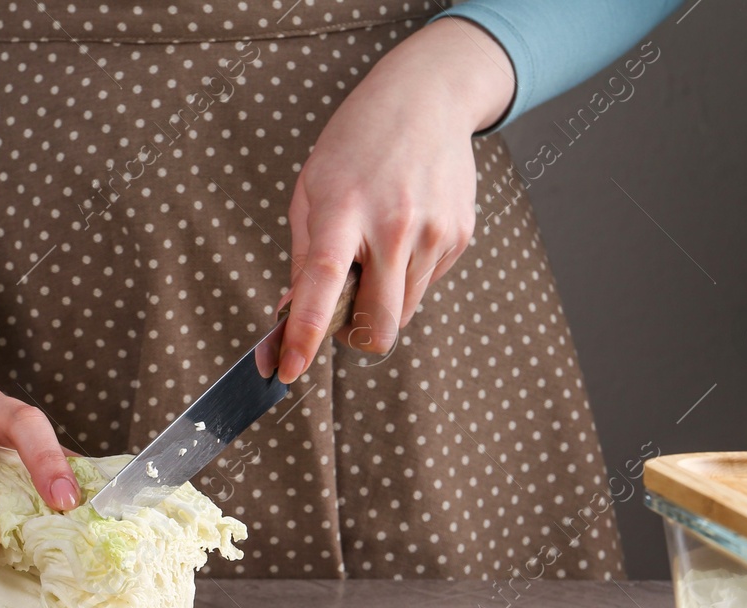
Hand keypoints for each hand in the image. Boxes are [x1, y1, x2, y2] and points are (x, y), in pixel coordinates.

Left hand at [275, 17, 515, 382]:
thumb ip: (303, 260)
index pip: (324, 282)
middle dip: (354, 337)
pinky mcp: (459, 237)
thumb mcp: (312, 191)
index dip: (305, 332)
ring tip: (374, 254)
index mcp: (345, 208)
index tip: (287, 368)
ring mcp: (433, 232)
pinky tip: (402, 235)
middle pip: (377, 325)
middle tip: (340, 310)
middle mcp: (394, 224)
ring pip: (401, 314)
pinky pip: (425, 288)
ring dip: (379, 304)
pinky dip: (405, 280)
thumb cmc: (356, 146)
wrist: (427, 99)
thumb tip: (288, 321)